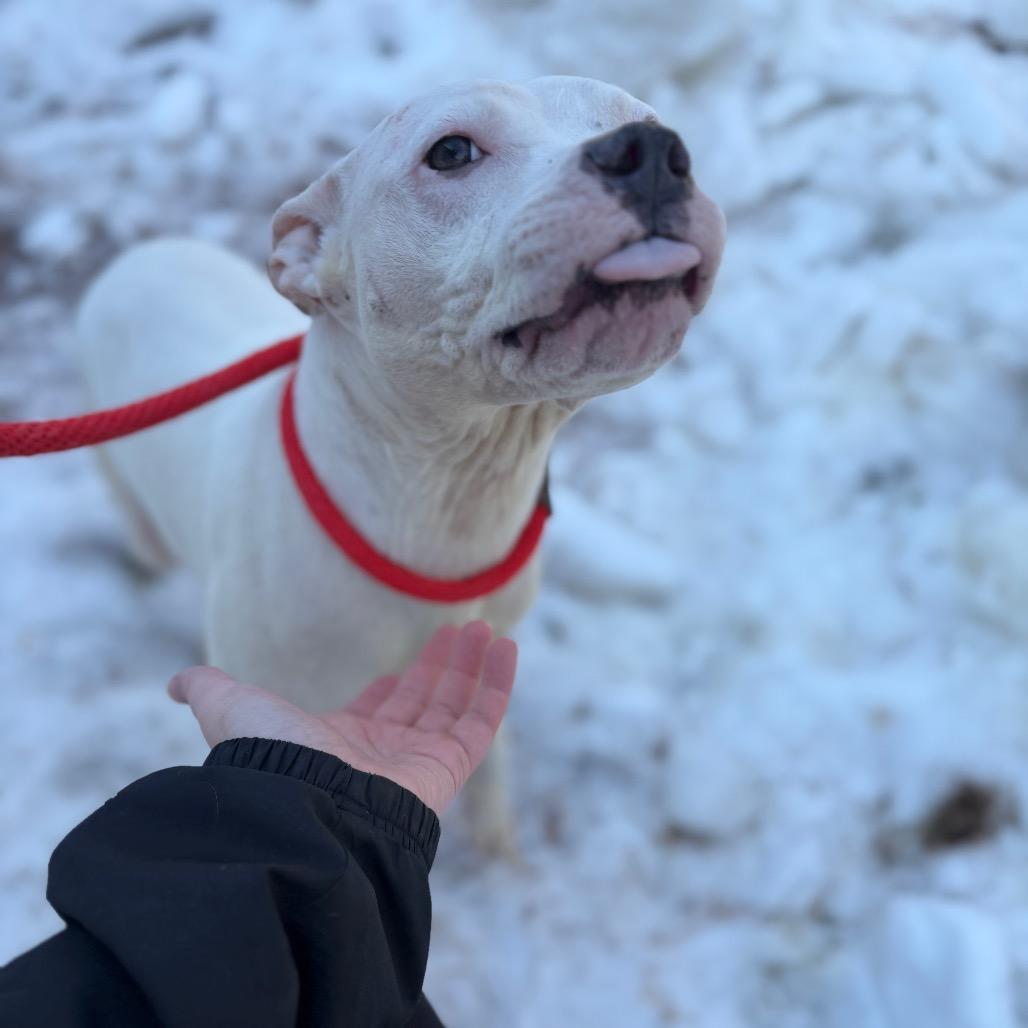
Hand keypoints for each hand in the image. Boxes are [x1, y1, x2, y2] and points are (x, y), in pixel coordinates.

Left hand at [168, 621, 516, 814]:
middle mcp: (381, 755)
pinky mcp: (449, 765)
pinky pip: (482, 719)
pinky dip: (496, 683)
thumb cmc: (270, 760)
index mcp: (337, 745)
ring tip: (485, 628)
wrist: (305, 808)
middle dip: (441, 668)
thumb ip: (211, 691)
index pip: (376, 714)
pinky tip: (504, 647)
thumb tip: (177, 681)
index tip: (406, 667)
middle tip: (460, 631)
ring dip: (472, 666)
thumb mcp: (232, 710)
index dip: (394, 689)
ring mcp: (419, 761)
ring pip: (456, 706)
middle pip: (422, 704)